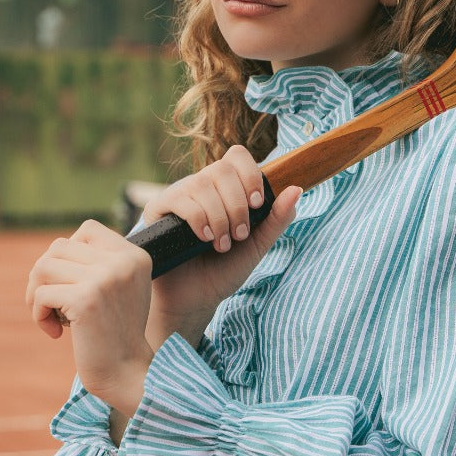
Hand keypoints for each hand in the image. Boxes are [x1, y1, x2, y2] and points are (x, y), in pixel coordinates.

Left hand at [26, 220, 153, 416]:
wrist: (126, 373)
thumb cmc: (117, 334)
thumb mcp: (118, 289)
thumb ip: (98, 264)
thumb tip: (54, 250)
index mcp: (135, 256)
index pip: (87, 230)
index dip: (68, 254)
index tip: (71, 283)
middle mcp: (123, 262)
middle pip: (59, 247)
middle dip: (46, 276)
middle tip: (52, 304)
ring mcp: (105, 278)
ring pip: (44, 267)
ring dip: (37, 293)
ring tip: (51, 316)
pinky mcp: (86, 299)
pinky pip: (41, 294)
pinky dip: (38, 314)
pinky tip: (54, 333)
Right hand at [139, 146, 301, 346]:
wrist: (196, 299)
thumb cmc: (224, 270)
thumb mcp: (257, 244)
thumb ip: (277, 219)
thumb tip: (297, 189)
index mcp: (226, 189)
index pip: (237, 156)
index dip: (250, 175)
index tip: (257, 204)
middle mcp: (202, 186)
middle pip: (222, 169)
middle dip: (237, 205)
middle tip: (239, 235)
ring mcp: (179, 195)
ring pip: (203, 184)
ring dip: (220, 217)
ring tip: (222, 244)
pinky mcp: (158, 209)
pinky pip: (181, 199)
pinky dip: (199, 219)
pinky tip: (204, 240)